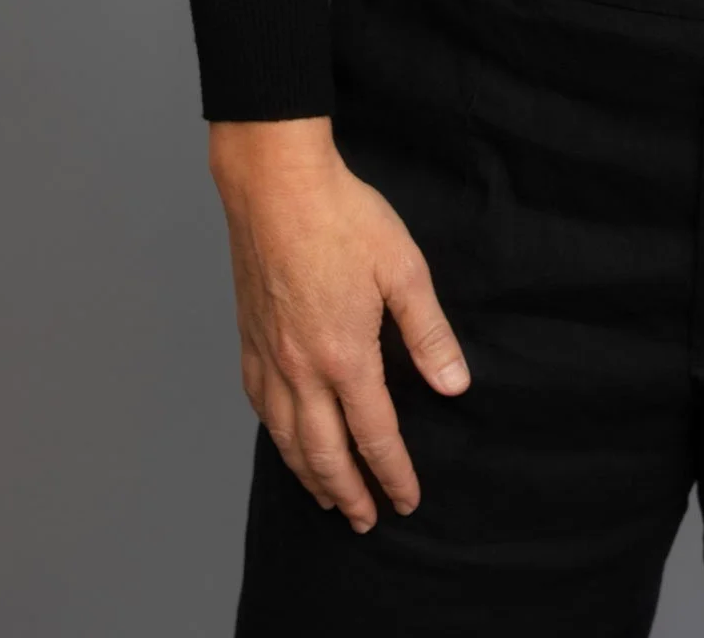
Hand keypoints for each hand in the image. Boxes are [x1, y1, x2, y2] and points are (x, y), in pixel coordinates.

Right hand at [209, 120, 471, 532]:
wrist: (275, 183)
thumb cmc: (343, 217)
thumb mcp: (403, 268)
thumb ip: (428, 333)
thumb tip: (455, 385)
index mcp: (345, 355)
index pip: (374, 436)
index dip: (393, 473)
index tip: (407, 501)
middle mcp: (300, 368)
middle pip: (325, 452)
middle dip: (349, 493)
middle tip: (366, 520)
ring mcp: (268, 356)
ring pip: (286, 438)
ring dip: (310, 476)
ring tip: (328, 499)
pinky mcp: (248, 338)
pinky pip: (259, 406)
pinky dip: (275, 437)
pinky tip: (284, 440)